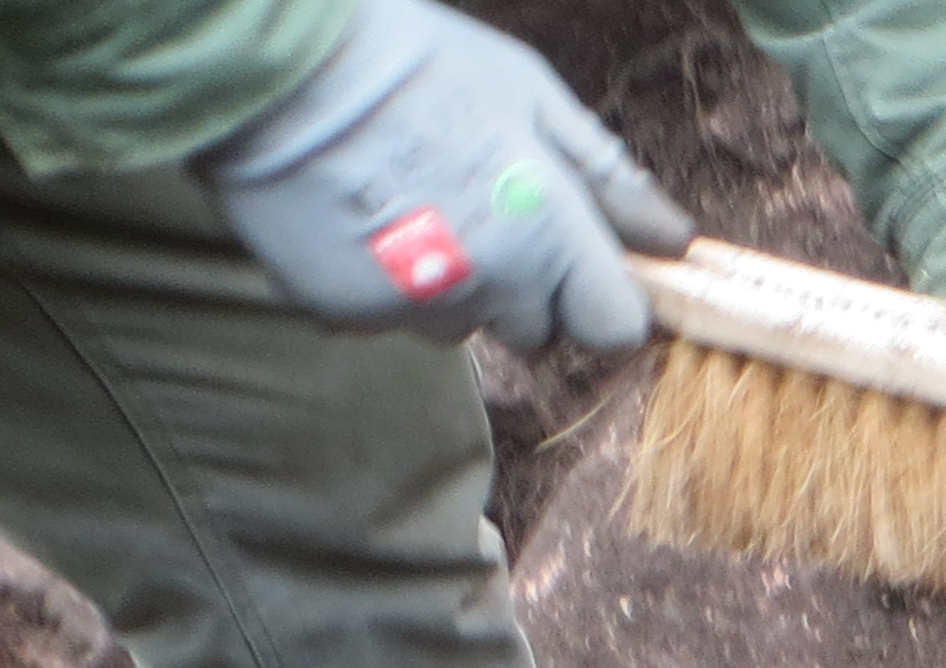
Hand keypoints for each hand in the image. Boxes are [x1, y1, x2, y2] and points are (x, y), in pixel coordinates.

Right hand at [198, 0, 693, 351]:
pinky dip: (380, 281)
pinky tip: (357, 213)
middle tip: (476, 208)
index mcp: (548, 234)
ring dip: (450, 287)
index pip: (613, 326)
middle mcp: (488, 285)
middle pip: (536, 332)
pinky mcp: (344, 313)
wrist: (271, 57)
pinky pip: (386, 317)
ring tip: (408, 202)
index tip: (578, 263)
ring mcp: (412, 305)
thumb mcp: (529, 95)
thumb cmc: (414, 61)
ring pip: (459, 326)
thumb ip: (606, 178)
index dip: (600, 297)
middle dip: (523, 289)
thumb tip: (674, 238)